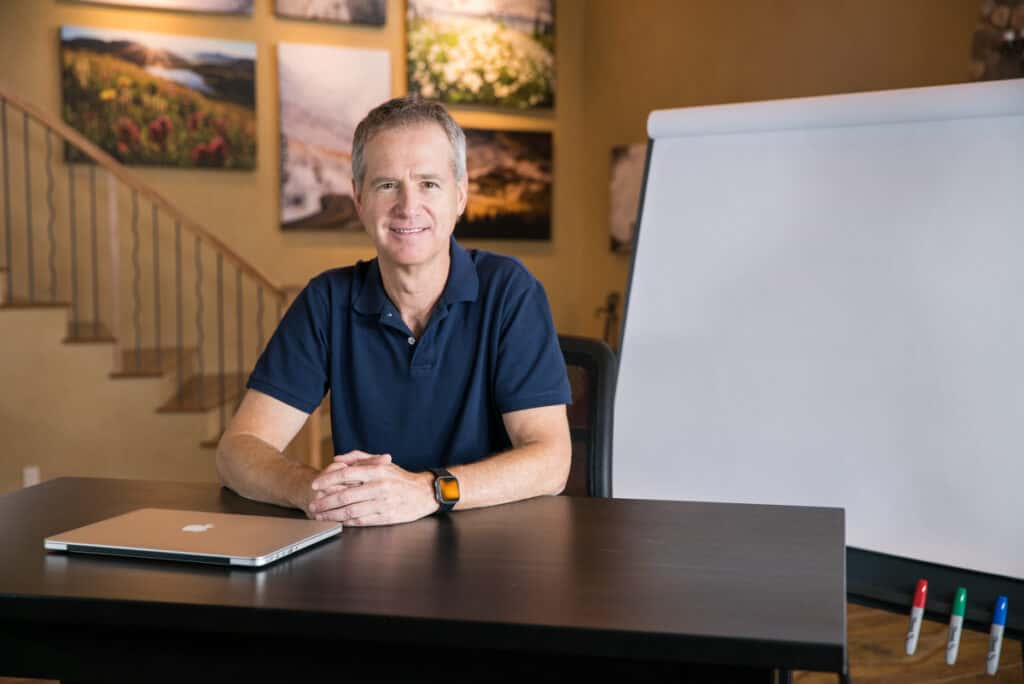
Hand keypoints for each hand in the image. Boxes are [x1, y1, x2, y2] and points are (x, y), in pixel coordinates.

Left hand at [308, 451, 437, 525]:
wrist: (424, 493)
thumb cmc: (400, 478)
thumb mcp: (382, 462)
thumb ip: (358, 458)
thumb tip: (337, 459)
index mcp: (377, 470)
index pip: (346, 474)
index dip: (327, 480)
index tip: (315, 485)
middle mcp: (380, 486)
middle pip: (345, 495)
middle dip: (325, 501)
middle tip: (313, 504)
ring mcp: (383, 503)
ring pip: (351, 511)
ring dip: (332, 514)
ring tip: (319, 515)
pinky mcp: (386, 517)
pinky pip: (361, 521)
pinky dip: (346, 522)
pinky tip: (336, 521)